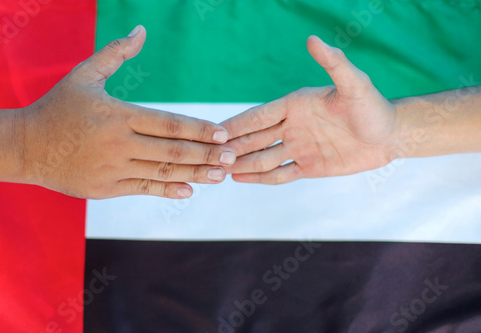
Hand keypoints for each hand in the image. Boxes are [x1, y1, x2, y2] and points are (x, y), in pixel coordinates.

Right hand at [18, 25, 235, 198]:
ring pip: (162, 172)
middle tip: (232, 157)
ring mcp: (113, 169)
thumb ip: (115, 54)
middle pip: (172, 151)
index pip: (169, 123)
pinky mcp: (106, 188)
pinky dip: (168, 190)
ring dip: (195, 174)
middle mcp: (118, 144)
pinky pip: (143, 188)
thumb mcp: (84, 75)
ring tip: (220, 175)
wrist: (25, 146)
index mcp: (117, 115)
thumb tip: (141, 30)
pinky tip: (189, 189)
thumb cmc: (58, 107)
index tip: (223, 134)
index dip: (199, 129)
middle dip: (206, 154)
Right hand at [221, 36, 396, 183]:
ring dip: (242, 164)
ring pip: (263, 158)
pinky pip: (280, 174)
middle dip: (233, 147)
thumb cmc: (373, 106)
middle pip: (255, 139)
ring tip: (219, 171)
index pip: (259, 116)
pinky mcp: (309, 166)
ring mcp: (299, 148)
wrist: (391, 136)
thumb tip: (313, 39)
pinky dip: (260, 178)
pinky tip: (241, 179)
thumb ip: (334, 63)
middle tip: (210, 156)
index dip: (237, 124)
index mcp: (295, 105)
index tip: (214, 131)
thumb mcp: (355, 84)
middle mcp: (292, 126)